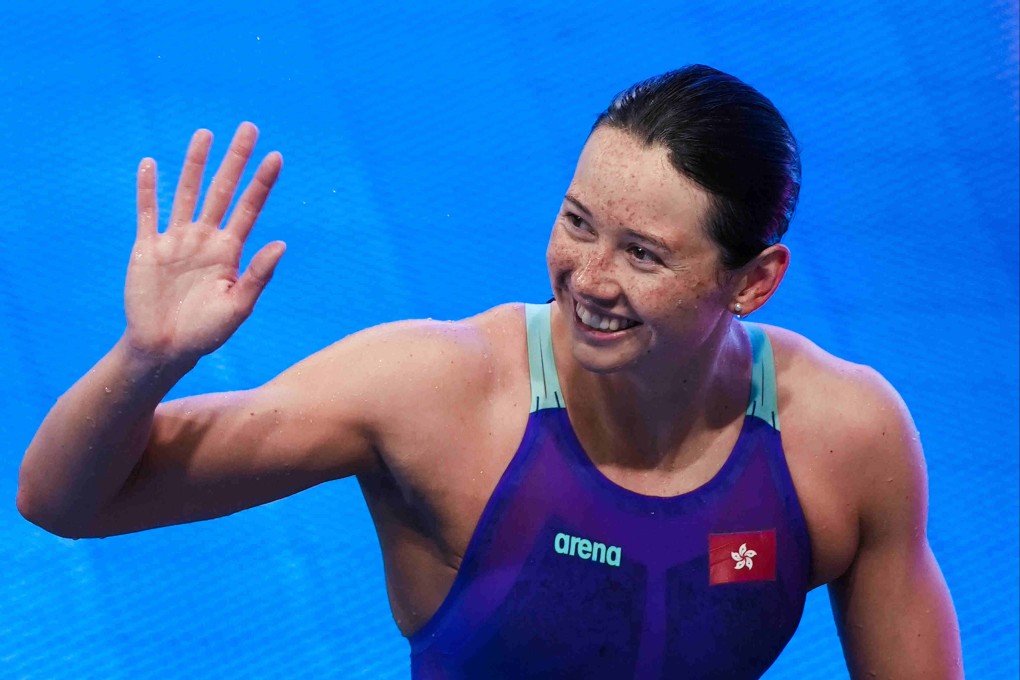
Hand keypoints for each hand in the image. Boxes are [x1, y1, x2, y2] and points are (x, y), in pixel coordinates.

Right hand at [124, 122, 284, 363]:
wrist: (165, 349)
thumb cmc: (206, 333)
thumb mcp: (238, 307)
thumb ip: (258, 275)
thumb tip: (282, 244)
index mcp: (230, 252)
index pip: (250, 208)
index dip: (262, 182)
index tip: (276, 156)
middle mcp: (205, 239)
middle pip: (222, 190)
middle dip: (235, 160)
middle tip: (249, 127)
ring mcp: (176, 241)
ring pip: (186, 193)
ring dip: (194, 164)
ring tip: (205, 134)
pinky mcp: (147, 248)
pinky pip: (147, 213)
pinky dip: (147, 190)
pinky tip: (150, 164)